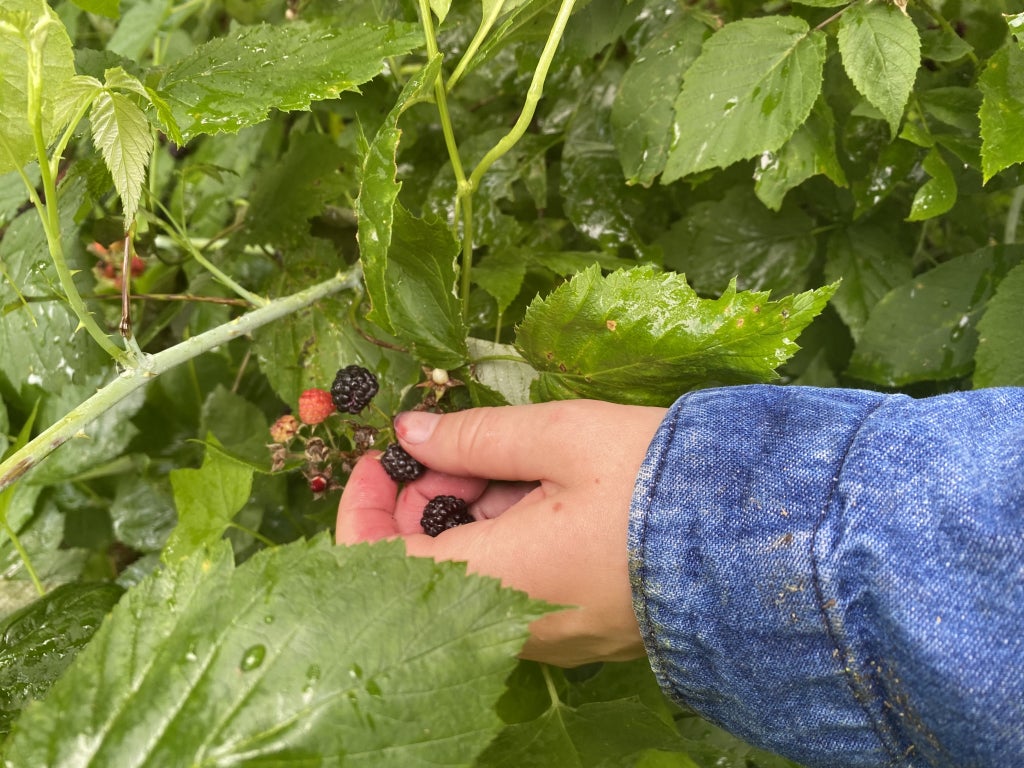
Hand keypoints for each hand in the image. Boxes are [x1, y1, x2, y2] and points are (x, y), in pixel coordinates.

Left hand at [336, 400, 666, 666]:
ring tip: (509, 461)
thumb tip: (412, 431)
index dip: (360, 508)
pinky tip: (540, 495)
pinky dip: (504, 539)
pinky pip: (512, 588)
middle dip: (421, 500)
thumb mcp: (566, 436)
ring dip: (467, 516)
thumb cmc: (661, 483)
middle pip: (423, 569)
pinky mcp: (577, 630)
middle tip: (455, 443)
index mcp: (494, 580)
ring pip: (469, 576)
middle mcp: (509, 626)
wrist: (764, 539)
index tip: (379, 457)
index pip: (378, 563)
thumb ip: (476, 434)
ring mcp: (546, 636)